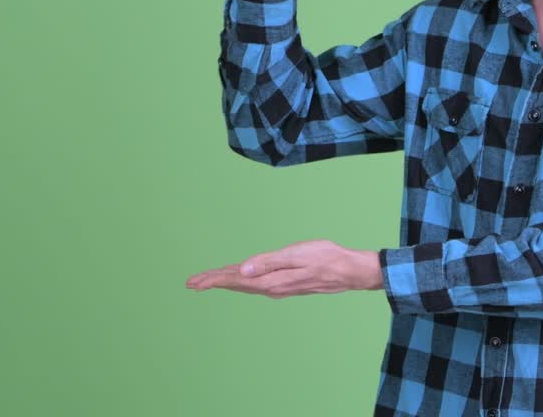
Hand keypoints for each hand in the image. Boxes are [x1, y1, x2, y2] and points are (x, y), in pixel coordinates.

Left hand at [185, 239, 382, 297]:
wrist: (350, 271)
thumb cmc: (327, 258)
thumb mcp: (297, 254)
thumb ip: (268, 262)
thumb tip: (243, 270)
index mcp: (271, 280)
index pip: (235, 280)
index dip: (213, 280)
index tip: (194, 282)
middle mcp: (272, 288)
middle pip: (237, 285)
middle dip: (214, 282)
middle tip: (192, 283)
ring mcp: (279, 288)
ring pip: (245, 286)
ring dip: (226, 282)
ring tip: (208, 281)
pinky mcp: (285, 285)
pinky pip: (256, 285)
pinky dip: (242, 282)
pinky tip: (239, 280)